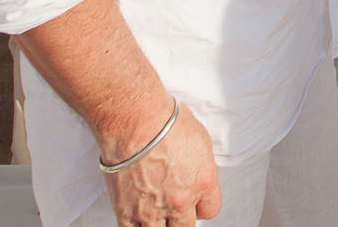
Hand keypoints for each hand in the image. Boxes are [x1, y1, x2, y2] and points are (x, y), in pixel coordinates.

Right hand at [101, 102, 220, 225]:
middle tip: (174, 206)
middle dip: (181, 217)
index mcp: (203, 182)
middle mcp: (181, 201)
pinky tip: (138, 217)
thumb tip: (196, 172)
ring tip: (156, 212)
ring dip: (159, 224)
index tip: (195, 201)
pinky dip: (137, 225)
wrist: (134, 121)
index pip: (211, 210)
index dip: (202, 204)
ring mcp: (153, 210)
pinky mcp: (127, 213)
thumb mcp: (200, 140)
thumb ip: (201, 165)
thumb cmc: (164, 122)